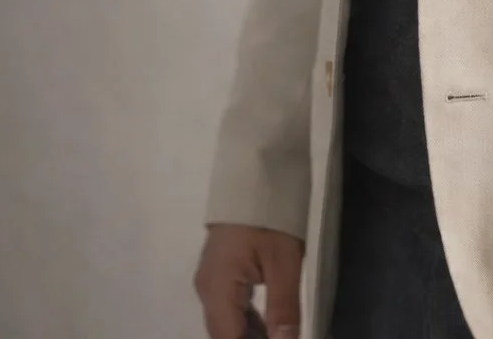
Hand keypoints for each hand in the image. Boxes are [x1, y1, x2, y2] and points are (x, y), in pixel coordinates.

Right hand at [193, 223, 304, 338]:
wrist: (256, 169)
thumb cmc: (270, 214)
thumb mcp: (285, 261)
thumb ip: (284, 308)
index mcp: (217, 289)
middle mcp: (207, 289)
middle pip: (224, 333)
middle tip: (281, 337)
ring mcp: (212, 279)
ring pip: (227, 323)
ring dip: (249, 335)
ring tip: (278, 336)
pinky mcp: (221, 270)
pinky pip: (230, 307)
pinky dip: (247, 322)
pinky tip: (268, 328)